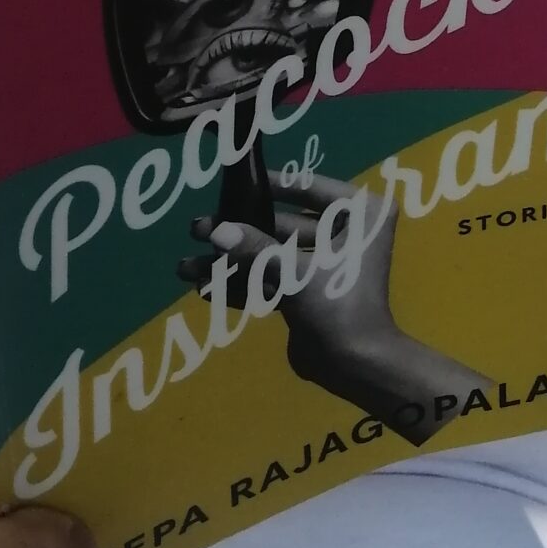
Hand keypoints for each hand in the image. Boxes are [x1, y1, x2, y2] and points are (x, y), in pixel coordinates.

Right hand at [185, 171, 490, 441]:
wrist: (357, 368)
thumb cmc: (339, 307)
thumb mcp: (296, 273)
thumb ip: (255, 250)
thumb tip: (216, 231)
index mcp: (359, 216)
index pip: (309, 188)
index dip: (271, 184)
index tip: (236, 179)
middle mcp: (346, 235)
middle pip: (283, 225)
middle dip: (239, 230)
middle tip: (197, 227)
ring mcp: (326, 266)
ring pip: (273, 255)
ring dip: (233, 262)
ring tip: (187, 265)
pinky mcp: (311, 293)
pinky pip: (274, 280)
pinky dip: (244, 285)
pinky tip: (204, 289)